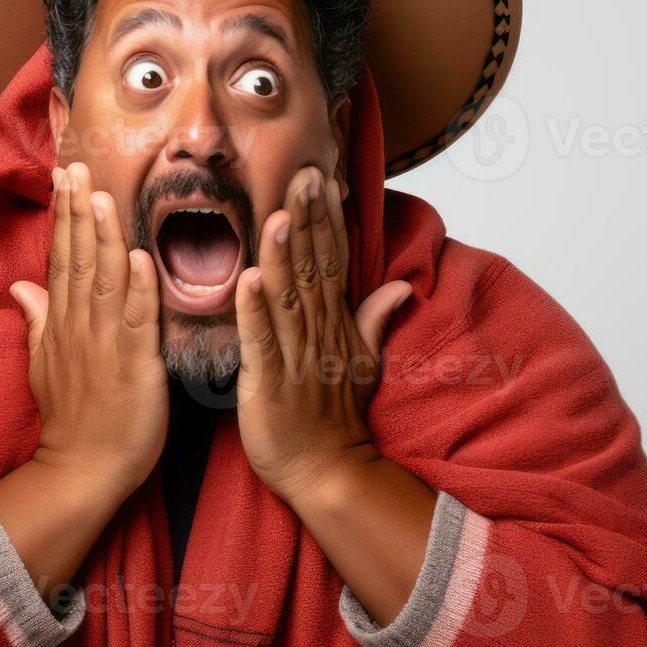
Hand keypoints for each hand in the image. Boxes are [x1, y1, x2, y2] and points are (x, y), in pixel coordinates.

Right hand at [9, 161, 167, 500]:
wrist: (83, 469)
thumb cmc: (72, 418)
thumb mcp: (44, 364)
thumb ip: (38, 320)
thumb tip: (21, 284)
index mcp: (63, 324)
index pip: (62, 259)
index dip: (65, 217)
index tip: (66, 177)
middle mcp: (81, 326)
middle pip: (79, 259)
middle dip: (78, 212)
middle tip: (77, 167)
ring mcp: (107, 344)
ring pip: (105, 280)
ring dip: (104, 237)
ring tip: (102, 196)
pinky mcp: (136, 364)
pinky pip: (138, 320)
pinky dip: (140, 289)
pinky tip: (141, 257)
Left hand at [233, 166, 412, 506]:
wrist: (328, 472)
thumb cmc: (335, 417)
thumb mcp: (361, 362)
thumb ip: (374, 318)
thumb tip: (399, 286)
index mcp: (333, 323)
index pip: (331, 261)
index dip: (325, 219)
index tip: (319, 177)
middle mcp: (317, 332)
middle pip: (313, 267)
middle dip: (307, 220)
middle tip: (302, 173)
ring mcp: (295, 355)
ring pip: (288, 297)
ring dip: (284, 255)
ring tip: (279, 214)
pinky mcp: (269, 381)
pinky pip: (261, 341)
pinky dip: (254, 311)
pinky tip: (247, 279)